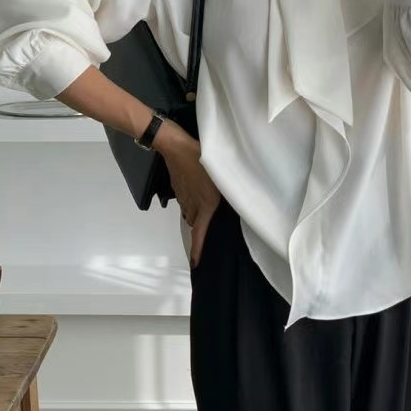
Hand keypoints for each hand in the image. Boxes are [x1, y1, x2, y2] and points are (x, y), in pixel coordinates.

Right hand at [152, 120, 221, 267]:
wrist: (175, 147)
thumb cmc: (199, 159)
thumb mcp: (219, 175)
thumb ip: (225, 191)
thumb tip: (235, 197)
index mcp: (205, 206)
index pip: (200, 233)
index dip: (198, 250)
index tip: (195, 263)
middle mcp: (192, 206)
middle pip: (194, 224)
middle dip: (200, 226)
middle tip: (209, 221)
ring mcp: (183, 198)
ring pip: (189, 213)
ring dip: (196, 212)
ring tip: (204, 202)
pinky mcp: (178, 189)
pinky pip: (185, 201)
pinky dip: (191, 200)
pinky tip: (197, 188)